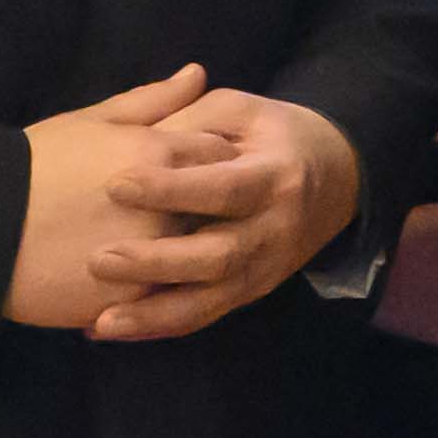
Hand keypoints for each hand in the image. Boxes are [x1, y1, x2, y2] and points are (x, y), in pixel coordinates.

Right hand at [5, 64, 207, 329]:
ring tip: (170, 249)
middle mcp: (170, 205)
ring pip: (203, 258)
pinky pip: (171, 299)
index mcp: (162, 153)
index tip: (201, 168)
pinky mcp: (136, 299)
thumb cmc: (31, 166)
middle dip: (215, 208)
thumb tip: (198, 73)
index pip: (222, 154)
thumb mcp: (90, 122)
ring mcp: (156, 256)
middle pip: (223, 207)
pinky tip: (150, 283)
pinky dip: (166, 291)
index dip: (215, 161)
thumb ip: (152, 100)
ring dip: (195, 254)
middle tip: (190, 211)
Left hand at [83, 82, 364, 340]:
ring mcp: (264, 268)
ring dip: (154, 313)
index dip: (172, 189)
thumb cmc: (274, 135)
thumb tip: (131, 142)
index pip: (224, 188)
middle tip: (98, 259)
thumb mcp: (240, 110)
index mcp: (275, 176)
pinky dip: (156, 326)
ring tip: (101, 320)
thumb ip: (187, 121)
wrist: (339, 176)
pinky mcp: (250, 291)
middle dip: (157, 262)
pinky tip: (106, 328)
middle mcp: (274, 230)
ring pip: (210, 301)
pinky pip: (203, 316)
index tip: (115, 185)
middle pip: (218, 256)